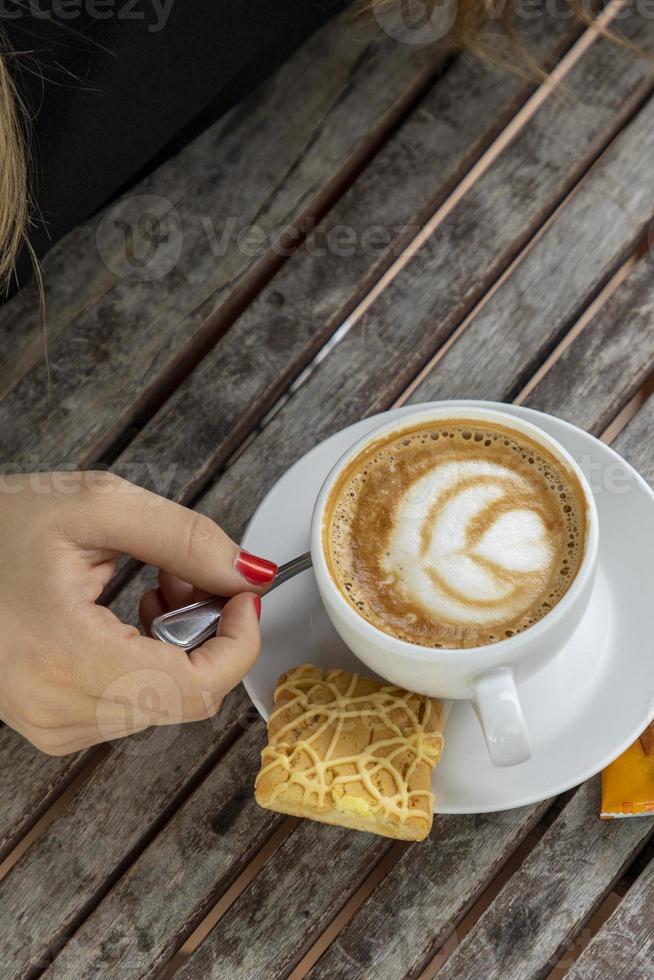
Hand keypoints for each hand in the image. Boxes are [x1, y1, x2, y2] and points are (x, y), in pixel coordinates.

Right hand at [0, 471, 276, 754]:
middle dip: (208, 632)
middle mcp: (57, 709)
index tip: (241, 594)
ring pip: (165, 703)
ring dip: (180, 644)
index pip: (196, 688)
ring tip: (151, 588)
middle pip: (187, 696)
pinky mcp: (51, 724)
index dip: (239, 641)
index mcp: (67, 659)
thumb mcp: (95, 507)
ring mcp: (51, 724)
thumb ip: (185, 538)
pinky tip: (128, 616)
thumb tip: (251, 572)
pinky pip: (133, 706)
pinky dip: (151, 661)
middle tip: (185, 576)